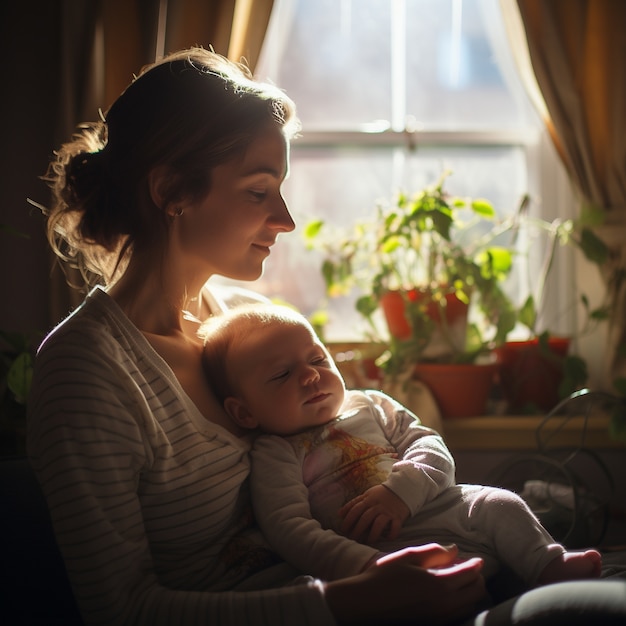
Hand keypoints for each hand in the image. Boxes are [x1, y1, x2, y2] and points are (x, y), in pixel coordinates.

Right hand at [325, 544, 486, 624]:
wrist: (366, 603)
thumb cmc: (385, 576)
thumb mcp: (409, 557)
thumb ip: (434, 552)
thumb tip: (454, 549)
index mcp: (440, 585)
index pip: (469, 574)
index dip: (476, 564)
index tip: (478, 558)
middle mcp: (445, 605)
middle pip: (475, 592)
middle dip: (477, 579)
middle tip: (470, 568)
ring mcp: (440, 618)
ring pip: (469, 606)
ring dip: (470, 592)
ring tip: (461, 580)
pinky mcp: (434, 624)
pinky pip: (457, 614)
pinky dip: (461, 603)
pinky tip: (450, 594)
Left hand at [339, 485, 409, 543]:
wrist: (402, 487)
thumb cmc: (381, 494)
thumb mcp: (367, 495)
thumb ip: (354, 503)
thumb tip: (339, 513)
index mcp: (368, 500)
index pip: (355, 509)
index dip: (348, 519)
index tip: (343, 529)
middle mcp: (377, 506)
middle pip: (365, 518)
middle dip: (357, 529)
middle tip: (352, 539)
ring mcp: (388, 511)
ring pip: (379, 523)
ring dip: (373, 534)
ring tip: (368, 541)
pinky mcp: (398, 516)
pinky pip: (395, 526)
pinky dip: (392, 533)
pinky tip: (388, 538)